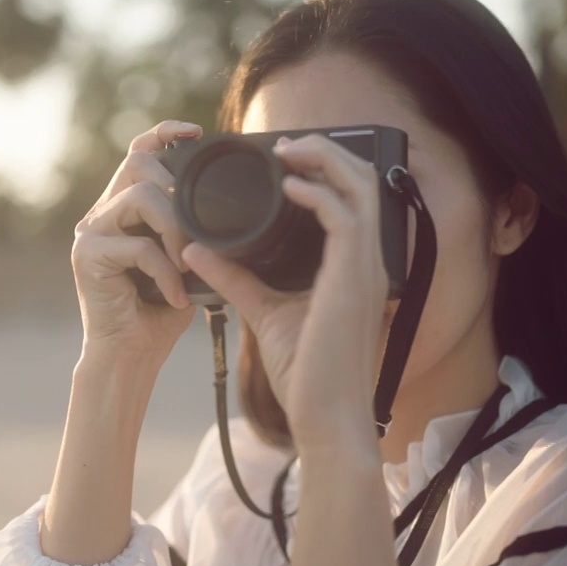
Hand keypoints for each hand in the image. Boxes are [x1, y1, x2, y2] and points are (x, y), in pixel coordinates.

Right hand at [72, 120, 200, 358]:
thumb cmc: (160, 312)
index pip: (138, 152)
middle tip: (196, 237)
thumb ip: (194, 230)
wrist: (131, 356)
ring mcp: (90, 232)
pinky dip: (165, 273)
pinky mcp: (87, 255)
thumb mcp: (186, 261)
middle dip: (177, 193)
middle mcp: (101, 213)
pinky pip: (138, 246)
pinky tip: (176, 297)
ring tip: (187, 267)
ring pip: (140, 197)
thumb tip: (228, 203)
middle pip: (139, 164)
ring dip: (175, 231)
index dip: (164, 133)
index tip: (196, 132)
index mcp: (123, 208)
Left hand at [182, 134, 387, 457]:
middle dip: (327, 153)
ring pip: (362, 189)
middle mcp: (369, 263)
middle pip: (365, 182)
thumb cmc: (305, 375)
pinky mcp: (355, 281)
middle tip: (284, 145)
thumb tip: (196, 250)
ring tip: (286, 151)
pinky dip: (319, 193)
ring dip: (324, 160)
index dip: (327, 170)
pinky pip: (346, 218)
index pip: (356, 200)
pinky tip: (290, 184)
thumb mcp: (264, 312)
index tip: (285, 159)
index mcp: (355, 269)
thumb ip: (235, 277)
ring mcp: (367, 270)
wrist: (325, 420)